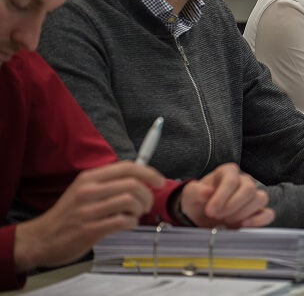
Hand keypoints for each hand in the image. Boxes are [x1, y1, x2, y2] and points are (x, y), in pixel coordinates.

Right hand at [13, 161, 163, 273]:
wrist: (41, 238)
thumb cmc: (68, 214)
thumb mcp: (84, 189)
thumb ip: (109, 182)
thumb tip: (141, 178)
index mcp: (89, 177)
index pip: (127, 167)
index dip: (149, 173)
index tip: (160, 182)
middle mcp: (89, 191)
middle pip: (133, 184)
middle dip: (147, 195)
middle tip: (146, 204)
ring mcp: (89, 210)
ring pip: (130, 202)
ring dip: (140, 210)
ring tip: (135, 215)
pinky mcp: (90, 229)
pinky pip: (123, 221)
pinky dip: (132, 223)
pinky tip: (126, 224)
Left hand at [179, 163, 273, 228]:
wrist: (200, 215)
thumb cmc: (197, 202)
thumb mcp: (190, 195)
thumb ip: (196, 191)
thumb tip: (207, 192)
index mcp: (228, 172)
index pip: (232, 180)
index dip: (222, 197)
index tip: (210, 211)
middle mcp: (244, 180)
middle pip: (249, 189)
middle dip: (232, 206)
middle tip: (217, 216)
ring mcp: (253, 196)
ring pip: (260, 199)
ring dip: (243, 213)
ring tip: (226, 221)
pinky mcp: (258, 211)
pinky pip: (268, 214)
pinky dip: (258, 221)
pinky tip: (243, 226)